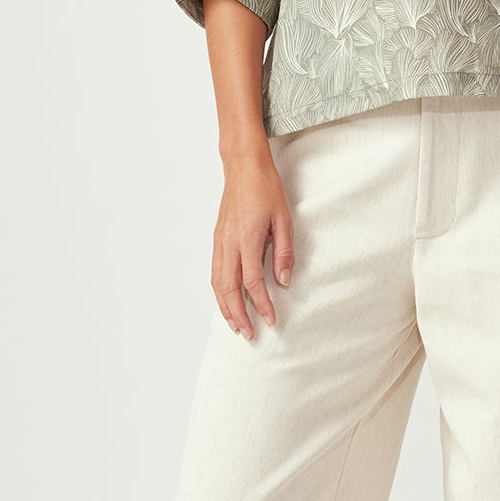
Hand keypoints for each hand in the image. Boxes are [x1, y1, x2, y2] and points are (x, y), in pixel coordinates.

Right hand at [212, 147, 293, 337]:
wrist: (244, 167)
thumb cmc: (266, 189)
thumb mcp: (284, 220)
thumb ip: (284, 253)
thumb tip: (284, 282)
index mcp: (248, 239)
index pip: (253, 281)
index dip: (261, 304)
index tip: (271, 320)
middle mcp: (229, 243)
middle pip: (229, 288)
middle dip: (238, 314)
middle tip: (249, 333)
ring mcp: (220, 241)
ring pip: (218, 283)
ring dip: (225, 307)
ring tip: (235, 325)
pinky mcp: (217, 239)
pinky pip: (214, 271)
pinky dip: (218, 291)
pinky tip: (225, 300)